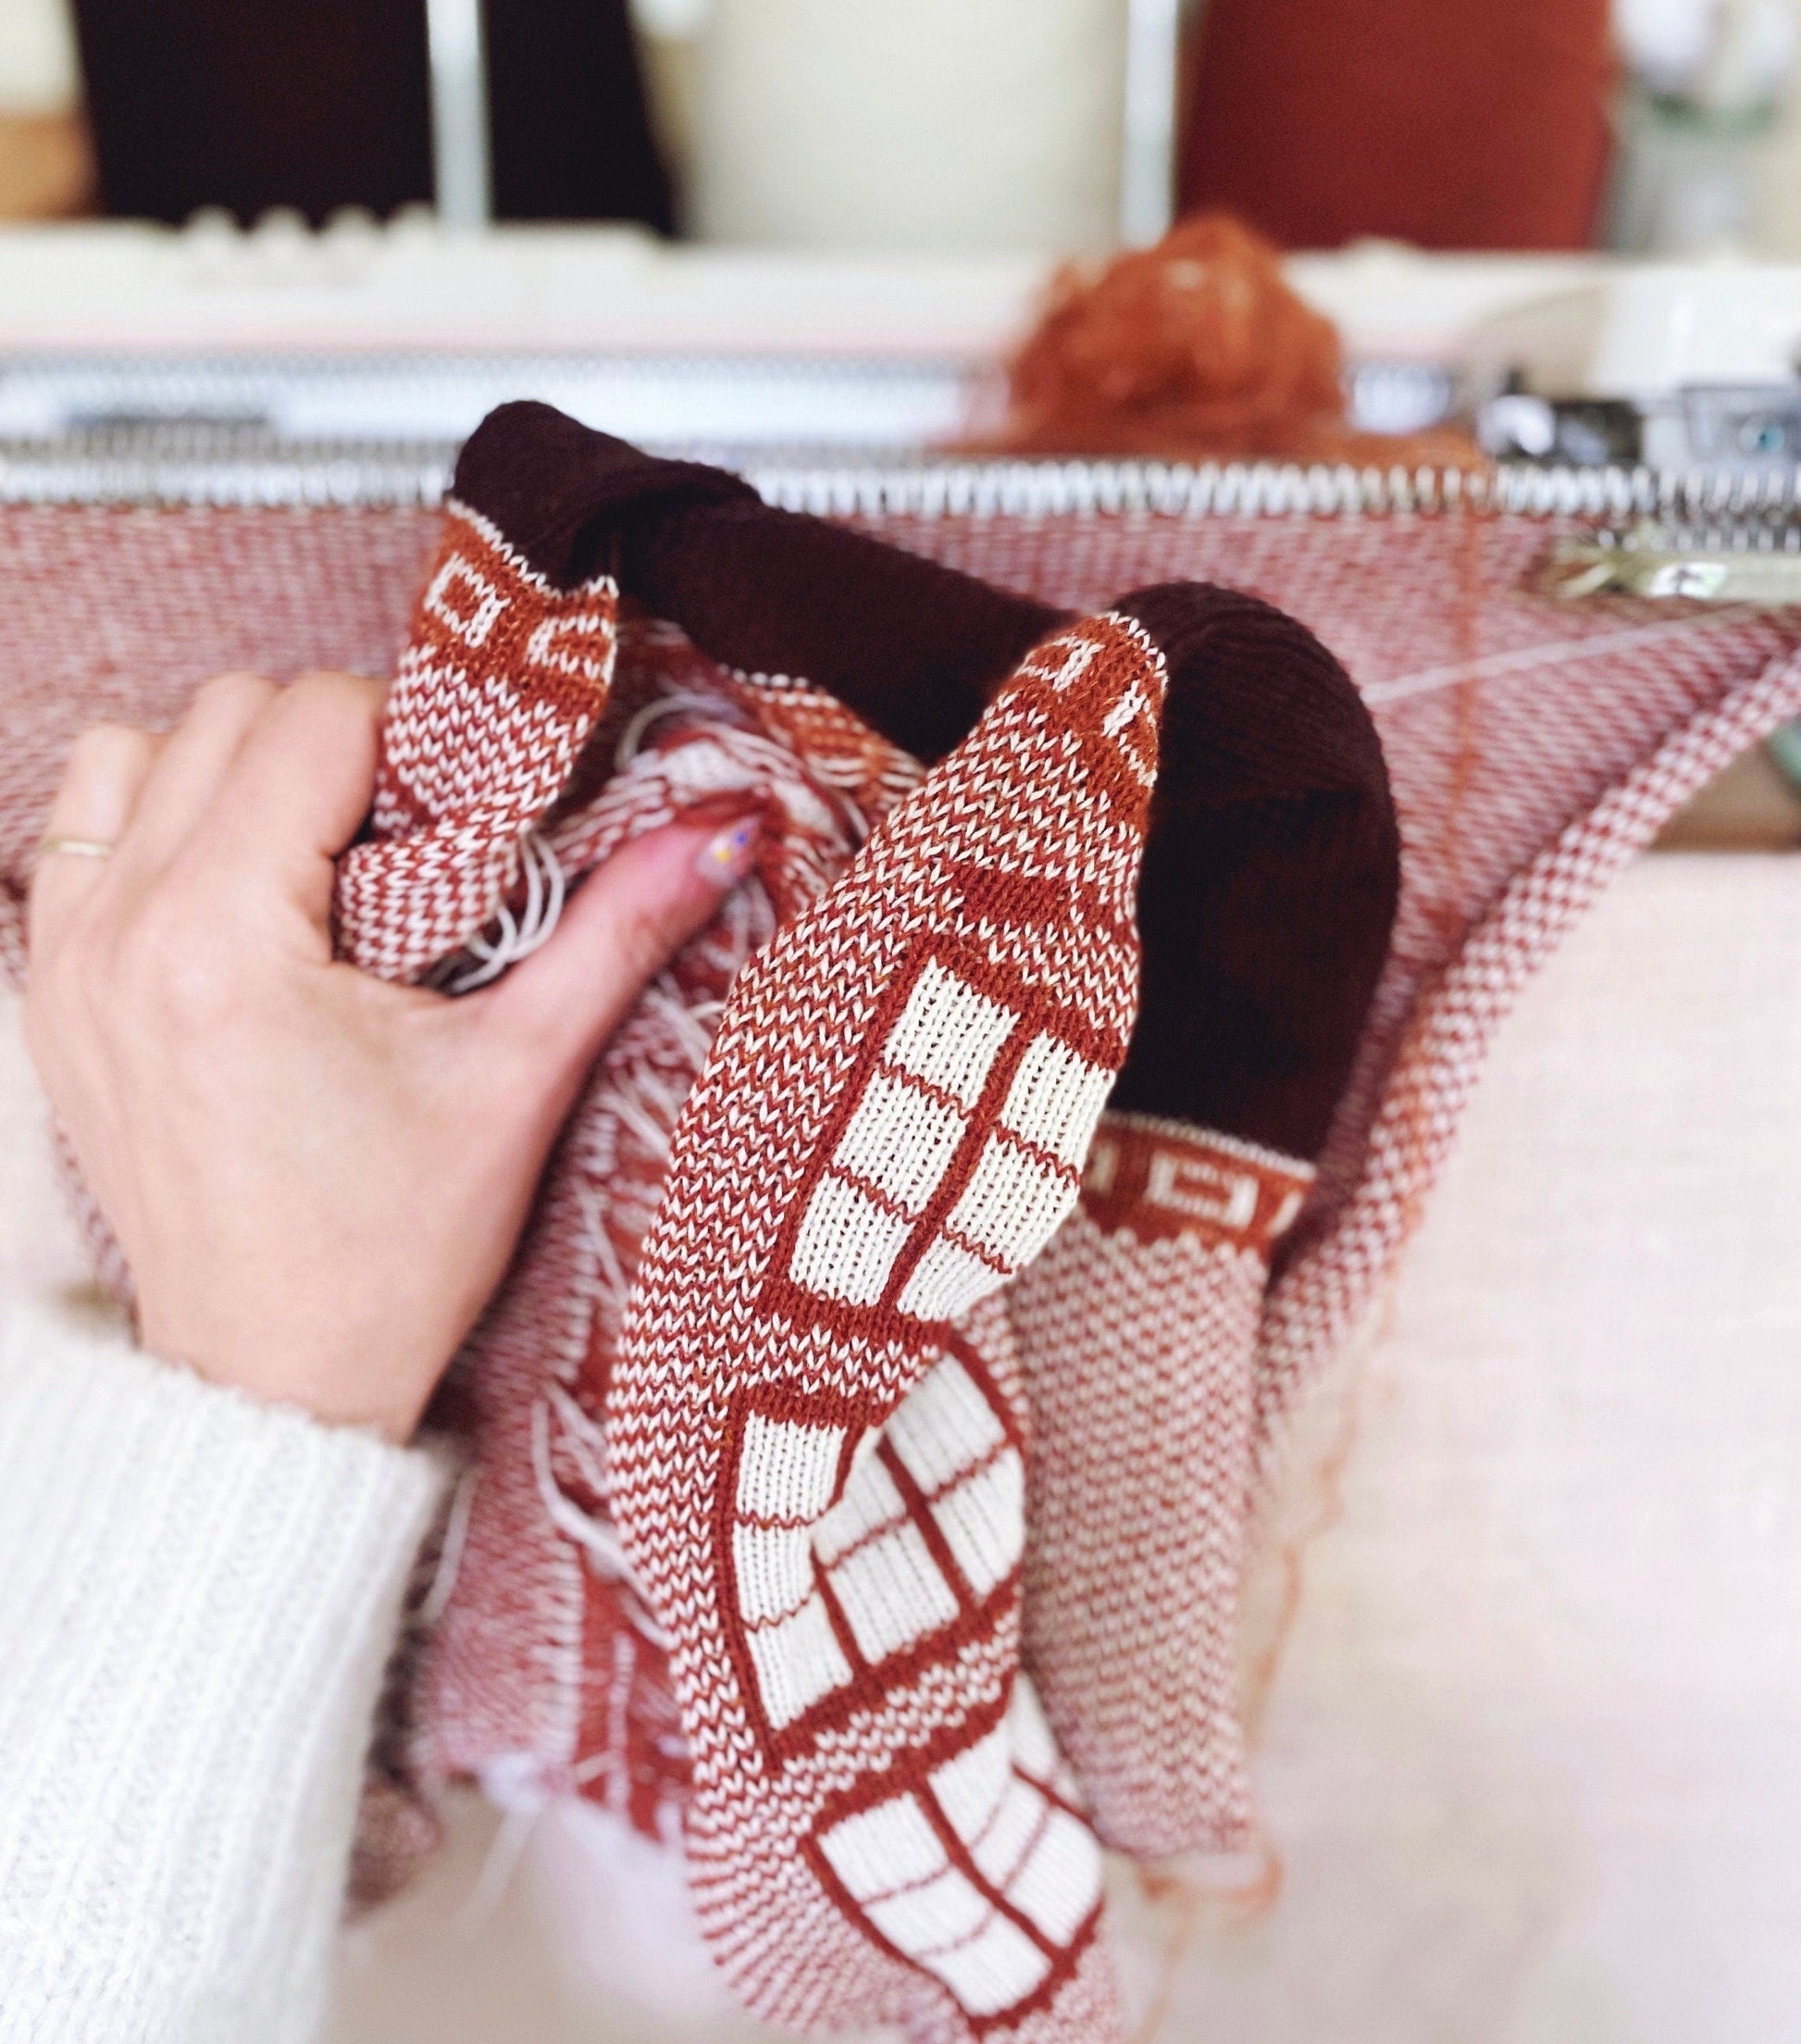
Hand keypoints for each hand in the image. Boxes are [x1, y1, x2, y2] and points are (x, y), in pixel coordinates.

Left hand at [24, 670, 756, 1441]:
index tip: (470, 811)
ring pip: (135, 752)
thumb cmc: (390, 1251)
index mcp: (226, 941)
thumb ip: (618, 932)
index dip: (416, 739)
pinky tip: (241, 893)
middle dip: (339, 745)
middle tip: (415, 836)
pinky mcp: (53, 996)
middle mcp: (120, 932)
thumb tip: (722, 832)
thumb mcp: (518, 1079)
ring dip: (235, 769)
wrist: (275, 1377)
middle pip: (227, 711)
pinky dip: (157, 823)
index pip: (316, 717)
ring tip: (321, 855)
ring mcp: (68, 962)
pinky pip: (79, 833)